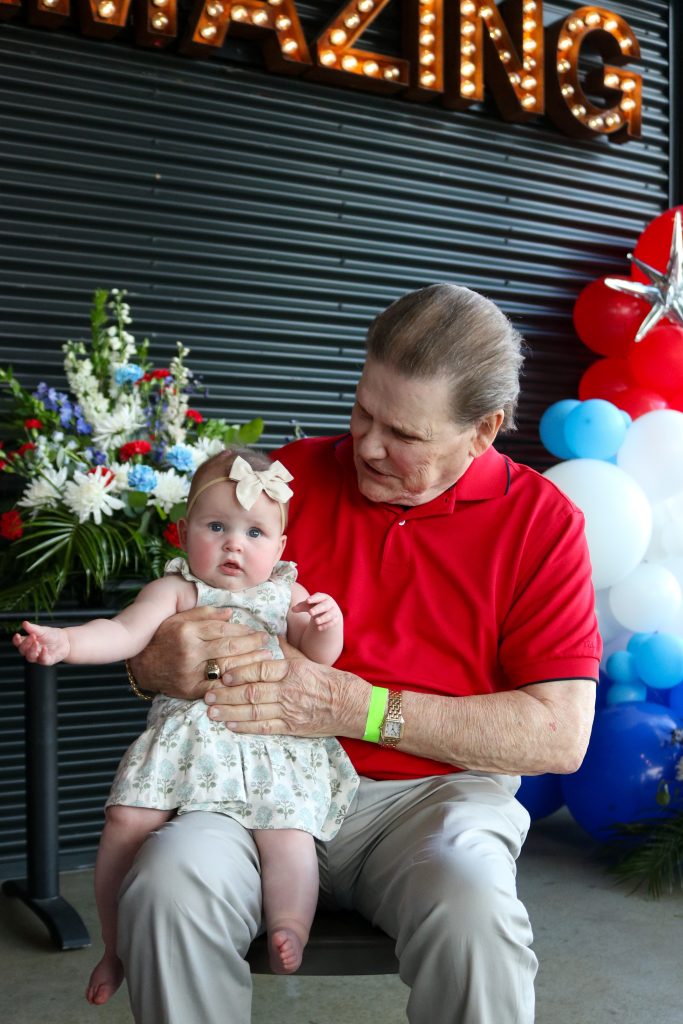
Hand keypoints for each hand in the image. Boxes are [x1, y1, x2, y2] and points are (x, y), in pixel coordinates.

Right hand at [12, 620, 69, 664]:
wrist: (65, 640)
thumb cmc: (51, 635)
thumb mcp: (42, 630)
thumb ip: (33, 628)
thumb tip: (24, 623)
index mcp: (28, 643)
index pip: (18, 643)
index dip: (16, 640)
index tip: (17, 635)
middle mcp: (31, 651)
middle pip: (23, 650)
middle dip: (26, 643)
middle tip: (32, 636)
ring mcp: (38, 657)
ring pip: (30, 657)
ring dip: (32, 650)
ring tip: (36, 642)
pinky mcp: (47, 661)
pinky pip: (42, 660)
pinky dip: (43, 655)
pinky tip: (45, 648)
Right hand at [128, 605, 275, 700]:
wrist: (142, 666)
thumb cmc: (163, 638)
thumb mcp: (179, 619)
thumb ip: (204, 614)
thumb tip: (231, 614)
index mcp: (187, 631)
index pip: (223, 629)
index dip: (244, 631)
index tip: (258, 631)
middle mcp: (189, 652)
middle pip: (229, 647)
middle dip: (252, 645)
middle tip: (267, 643)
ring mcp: (190, 673)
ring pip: (227, 667)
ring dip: (249, 663)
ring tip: (265, 659)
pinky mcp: (191, 690)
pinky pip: (218, 687)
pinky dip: (235, 684)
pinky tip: (248, 679)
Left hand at [204, 648, 367, 737]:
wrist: (350, 706)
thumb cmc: (328, 681)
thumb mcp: (307, 660)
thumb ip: (285, 651)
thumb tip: (266, 636)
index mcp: (292, 670)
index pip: (261, 670)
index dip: (239, 672)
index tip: (223, 673)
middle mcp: (289, 690)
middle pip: (252, 692)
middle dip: (226, 694)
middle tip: (207, 694)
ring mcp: (290, 710)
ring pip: (254, 711)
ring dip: (230, 712)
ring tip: (211, 711)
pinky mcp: (291, 727)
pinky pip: (265, 728)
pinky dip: (246, 727)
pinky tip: (230, 725)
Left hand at [291, 592, 341, 631]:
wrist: (329, 611)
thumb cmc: (315, 606)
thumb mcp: (308, 605)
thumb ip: (301, 606)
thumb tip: (293, 609)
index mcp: (323, 597)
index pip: (319, 596)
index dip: (313, 598)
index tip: (307, 601)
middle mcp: (329, 604)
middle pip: (324, 606)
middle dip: (318, 609)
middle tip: (310, 612)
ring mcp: (333, 611)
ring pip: (330, 615)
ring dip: (323, 618)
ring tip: (315, 622)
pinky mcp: (335, 619)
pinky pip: (332, 623)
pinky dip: (326, 625)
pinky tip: (319, 628)